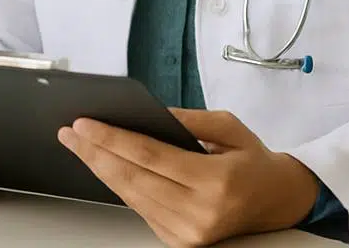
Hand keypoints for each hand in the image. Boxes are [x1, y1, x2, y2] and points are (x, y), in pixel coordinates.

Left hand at [57, 109, 319, 247]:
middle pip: (133, 179)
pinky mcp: (181, 241)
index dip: (112, 139)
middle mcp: (201, 213)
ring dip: (100, 170)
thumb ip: (187, 119)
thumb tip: (147, 113)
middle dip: (95, 153)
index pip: (150, 156)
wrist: (279, 201)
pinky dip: (119, 186)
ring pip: (131, 197)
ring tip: (78, 146)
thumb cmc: (253, 160)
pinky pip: (140, 209)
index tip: (83, 124)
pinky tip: (103, 167)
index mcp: (215, 181)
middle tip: (69, 133)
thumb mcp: (229, 127)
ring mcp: (189, 233)